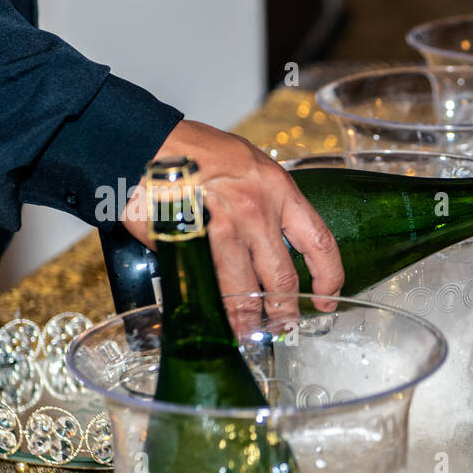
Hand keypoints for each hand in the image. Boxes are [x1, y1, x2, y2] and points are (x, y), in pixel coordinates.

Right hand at [121, 120, 343, 325]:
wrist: (143, 139)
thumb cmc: (195, 150)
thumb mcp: (249, 165)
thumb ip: (268, 203)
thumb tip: (273, 245)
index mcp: (277, 190)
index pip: (319, 242)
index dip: (329, 277)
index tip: (327, 297)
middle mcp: (253, 212)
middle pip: (281, 279)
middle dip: (284, 311)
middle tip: (282, 326)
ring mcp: (218, 230)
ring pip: (242, 291)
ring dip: (246, 319)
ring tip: (247, 333)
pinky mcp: (187, 244)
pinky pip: (202, 284)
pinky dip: (207, 304)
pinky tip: (210, 314)